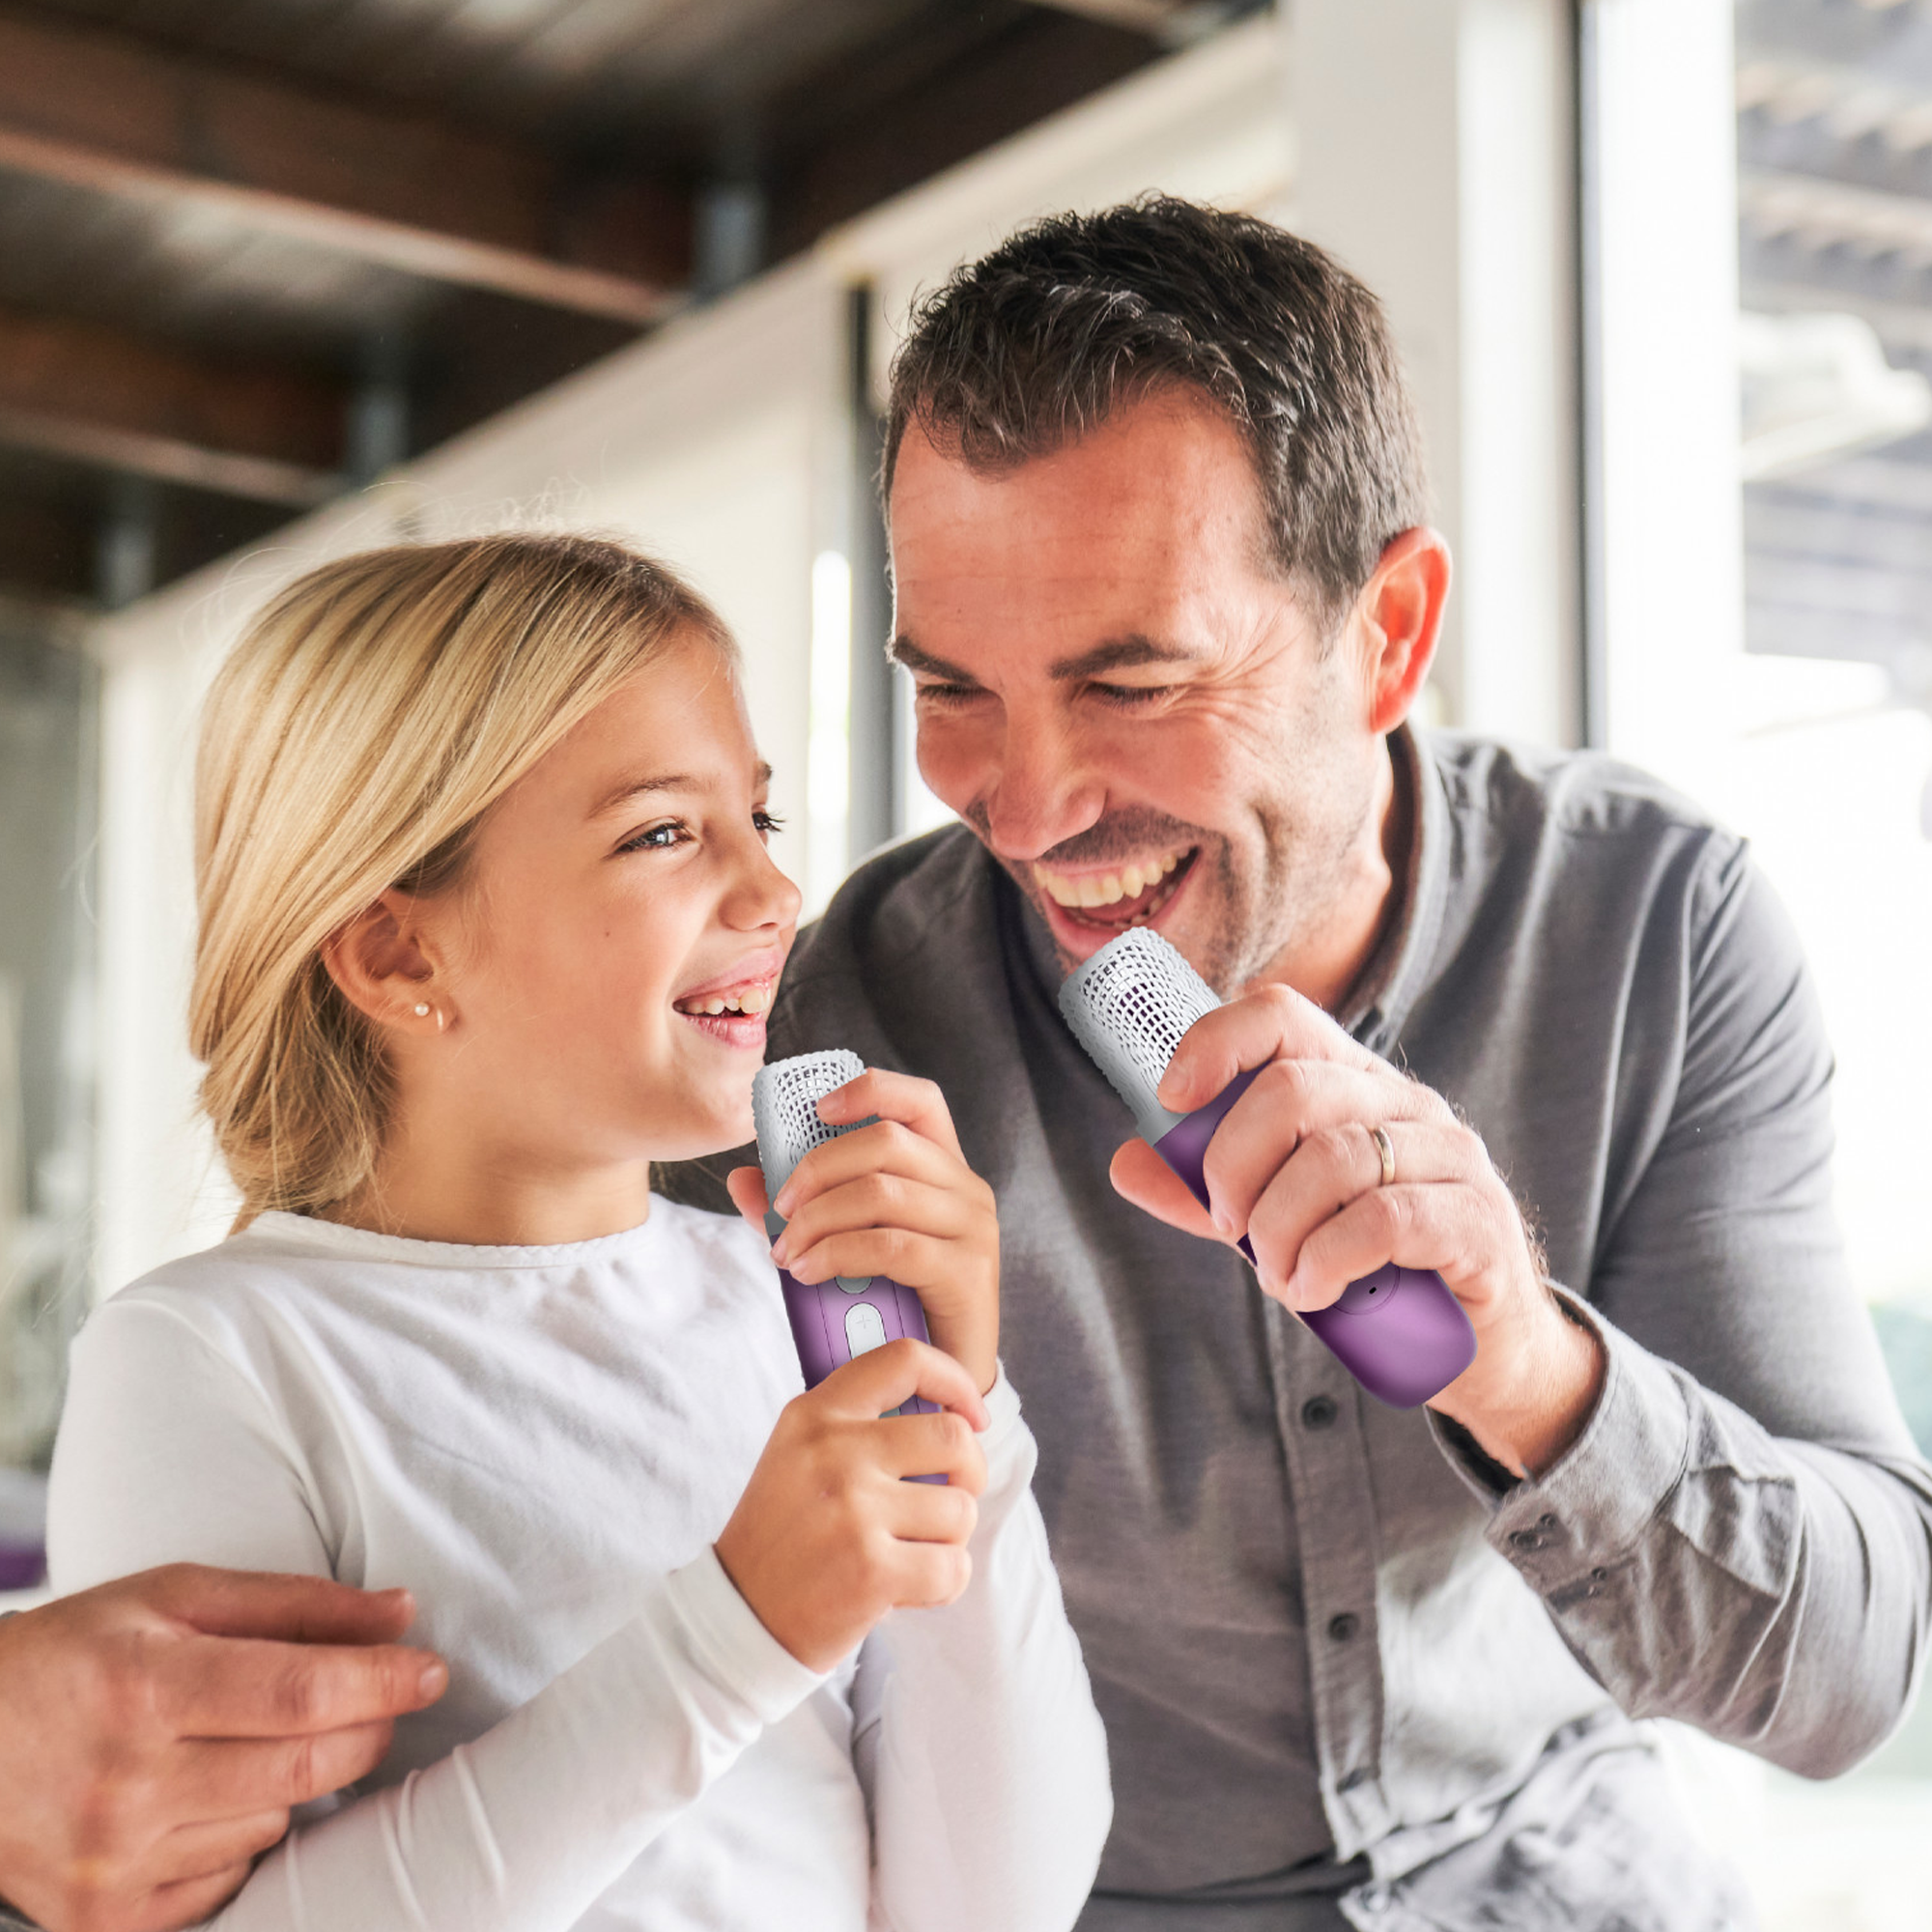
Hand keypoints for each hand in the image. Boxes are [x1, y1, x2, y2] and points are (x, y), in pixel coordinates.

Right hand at [0, 1565, 447, 1931]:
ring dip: (293, 1778)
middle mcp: (126, 1785)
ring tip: (242, 1739)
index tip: (431, 1668)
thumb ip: (295, 1603)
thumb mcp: (174, 1596)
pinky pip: (230, 1878)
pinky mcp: (107, 1923)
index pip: (302, 1691)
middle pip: (305, 1764)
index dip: (382, 1680)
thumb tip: (401, 1612)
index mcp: (144, 1687)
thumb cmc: (79, 1655)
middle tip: (379, 1697)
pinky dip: (242, 1834)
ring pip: (275, 1821)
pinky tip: (205, 1796)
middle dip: (367, 1727)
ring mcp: (113, 1866)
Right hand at [714, 1339, 989, 1670]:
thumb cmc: (785, 1531)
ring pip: (961, 1509)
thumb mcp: (798, 1451)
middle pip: (954, 1437)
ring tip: (910, 1550)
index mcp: (816, 1414)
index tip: (970, 1414)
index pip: (904, 1360)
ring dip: (950, 1538)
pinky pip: (955, 1566)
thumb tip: (949, 1410)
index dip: (953, 1380)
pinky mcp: (872, 1571)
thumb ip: (858, 1422)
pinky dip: (945, 1583)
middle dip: (970, 1472)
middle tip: (950, 1495)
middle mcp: (834, 1453)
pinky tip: (908, 1586)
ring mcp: (854, 1512)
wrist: (740, 1614)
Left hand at [727, 1068, 1000, 1394]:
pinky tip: (808, 1272)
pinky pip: (891, 1245)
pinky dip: (838, 1253)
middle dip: (817, 1168)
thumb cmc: (894, 1307)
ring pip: (881, 1191)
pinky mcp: (968, 1272)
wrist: (941, 1383)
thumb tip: (742, 1178)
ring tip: (786, 1251)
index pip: (919, 1100)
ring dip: (818, 1218)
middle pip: (886, 1141)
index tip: (815, 1110)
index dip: (868, 1090)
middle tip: (779, 1208)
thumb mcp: (843, 1246)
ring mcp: (973, 1229)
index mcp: (942, 1169)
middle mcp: (966, 1189)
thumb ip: (799, 1210)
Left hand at [1109, 980, 1603, 1476]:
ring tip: (1280, 1276)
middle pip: (1293, 1089)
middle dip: (1234, 1166)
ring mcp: (1449, 1156)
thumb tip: (1124, 1162)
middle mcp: (1403, 1102)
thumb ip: (1209, 1194)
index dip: (1215, 1042)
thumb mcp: (1278, 1223)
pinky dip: (1328, 1260)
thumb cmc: (1371, 1267)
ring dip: (1280, 1229)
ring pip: (1333, 1158)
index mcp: (1350, 1083)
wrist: (1479, 1347)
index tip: (1172, 1098)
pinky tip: (1315, 1292)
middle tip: (1230, 1227)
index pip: (1281, 1016)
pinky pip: (1383, 1219)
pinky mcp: (1477, 1218)